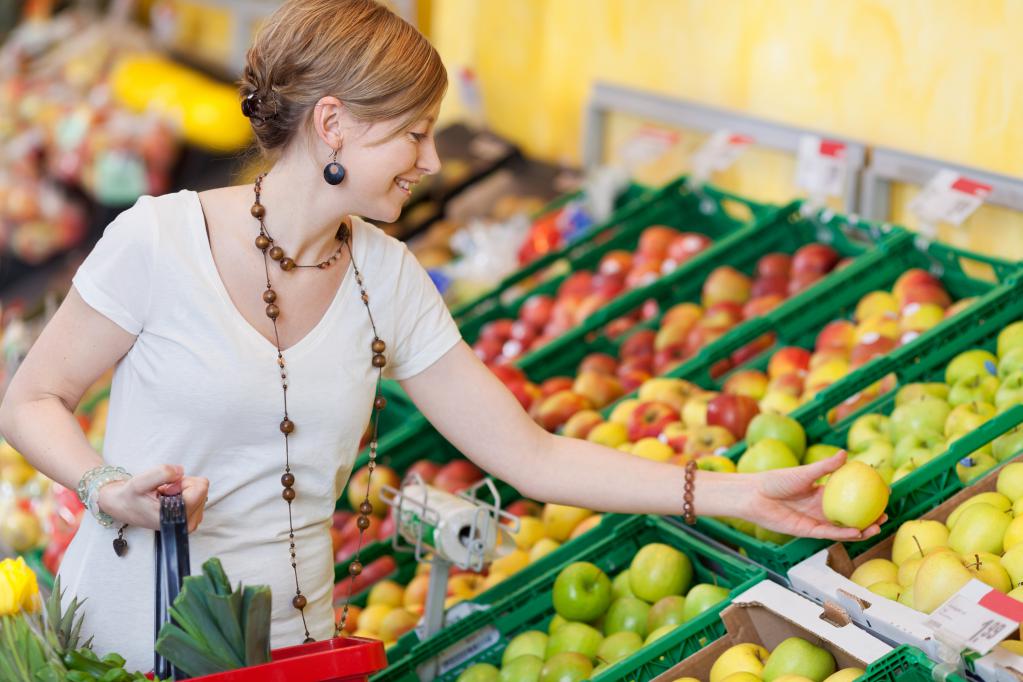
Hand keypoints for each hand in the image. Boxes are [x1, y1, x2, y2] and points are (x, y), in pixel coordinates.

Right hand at [98, 464, 208, 532]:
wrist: (123, 506)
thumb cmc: (130, 496)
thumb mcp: (140, 482)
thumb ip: (162, 473)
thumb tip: (181, 471)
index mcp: (176, 518)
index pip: (200, 489)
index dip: (182, 482)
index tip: (166, 488)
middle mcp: (187, 523)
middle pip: (202, 488)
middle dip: (183, 485)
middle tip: (163, 492)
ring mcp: (191, 521)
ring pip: (201, 491)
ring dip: (183, 489)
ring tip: (164, 496)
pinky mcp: (192, 518)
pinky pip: (198, 495)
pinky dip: (184, 493)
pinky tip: (169, 500)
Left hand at [740, 451, 885, 540]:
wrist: (754, 496)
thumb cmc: (775, 481)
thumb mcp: (804, 473)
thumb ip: (824, 467)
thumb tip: (844, 454)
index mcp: (821, 492)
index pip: (848, 494)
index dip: (866, 494)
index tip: (883, 492)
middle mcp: (820, 507)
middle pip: (850, 514)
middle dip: (869, 516)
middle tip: (886, 514)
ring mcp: (815, 520)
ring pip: (843, 527)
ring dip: (861, 529)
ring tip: (878, 526)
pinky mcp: (807, 531)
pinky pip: (829, 534)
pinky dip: (844, 534)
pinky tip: (858, 532)